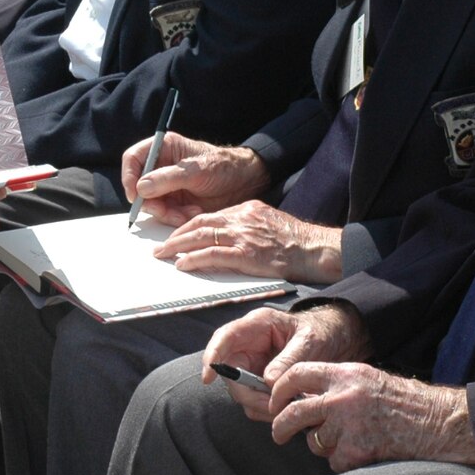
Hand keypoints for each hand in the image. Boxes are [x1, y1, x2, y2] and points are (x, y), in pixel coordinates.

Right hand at [122, 132, 269, 222]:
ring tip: (189, 212)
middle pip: (139, 187)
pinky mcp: (175, 201)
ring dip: (167, 213)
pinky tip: (193, 213)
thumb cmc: (224, 167)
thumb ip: (167, 178)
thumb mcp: (196, 171)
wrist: (245, 182)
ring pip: (151, 204)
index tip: (135, 195)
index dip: (129, 177)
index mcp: (164, 148)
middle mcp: (161, 166)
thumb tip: (141, 188)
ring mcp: (167, 185)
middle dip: (152, 202)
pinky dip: (176, 217)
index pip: (133, 159)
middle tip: (167, 211)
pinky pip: (165, 213)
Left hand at [156, 201, 342, 282]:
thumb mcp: (268, 222)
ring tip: (163, 255)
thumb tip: (226, 237)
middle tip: (161, 246)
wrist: (314, 249)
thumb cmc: (295, 240)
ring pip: (201, 237)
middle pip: (199, 223)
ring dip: (178, 247)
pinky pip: (213, 255)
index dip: (188, 225)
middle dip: (176, 235)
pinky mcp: (246, 254)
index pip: (209, 215)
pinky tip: (182, 265)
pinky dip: (194, 259)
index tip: (176, 234)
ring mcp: (243, 235)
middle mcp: (241, 218)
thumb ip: (246, 226)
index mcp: (246, 209)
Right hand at [202, 302, 369, 418]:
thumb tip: (268, 381)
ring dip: (258, 404)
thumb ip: (289, 359)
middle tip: (272, 406)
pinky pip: (252, 399)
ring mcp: (251, 363)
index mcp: (257, 325)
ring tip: (286, 407)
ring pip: (240, 390)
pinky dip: (266, 409)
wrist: (332, 340)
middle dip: (246, 392)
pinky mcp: (258, 380)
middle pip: (230, 372)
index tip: (208, 377)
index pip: (224, 337)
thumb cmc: (320, 332)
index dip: (212, 356)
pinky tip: (285, 409)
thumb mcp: (309, 341)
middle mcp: (248, 344)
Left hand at [266, 363, 474, 469]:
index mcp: (345, 373)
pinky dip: (344, 461)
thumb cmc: (404, 401)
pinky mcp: (356, 450)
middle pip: (293, 413)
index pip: (296, 374)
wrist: (436, 422)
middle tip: (278, 434)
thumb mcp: (366, 379)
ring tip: (350, 439)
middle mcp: (342, 396)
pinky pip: (334, 461)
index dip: (279, 390)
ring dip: (325, 445)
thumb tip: (301, 400)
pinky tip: (364, 451)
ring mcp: (348, 425)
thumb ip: (335, 385)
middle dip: (280, 426)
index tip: (274, 402)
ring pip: (314, 441)